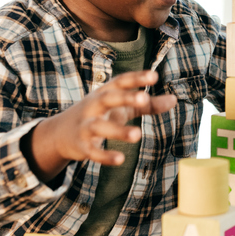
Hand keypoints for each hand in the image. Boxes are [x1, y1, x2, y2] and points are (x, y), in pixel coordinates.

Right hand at [29, 70, 177, 178]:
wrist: (60, 134)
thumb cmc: (99, 115)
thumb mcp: (122, 107)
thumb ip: (148, 105)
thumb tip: (175, 100)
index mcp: (105, 93)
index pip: (120, 82)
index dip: (136, 78)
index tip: (154, 76)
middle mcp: (93, 106)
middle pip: (108, 98)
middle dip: (124, 97)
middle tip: (143, 99)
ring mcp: (85, 126)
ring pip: (99, 126)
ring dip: (117, 130)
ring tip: (138, 135)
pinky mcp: (81, 146)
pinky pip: (92, 151)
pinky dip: (105, 155)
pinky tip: (120, 159)